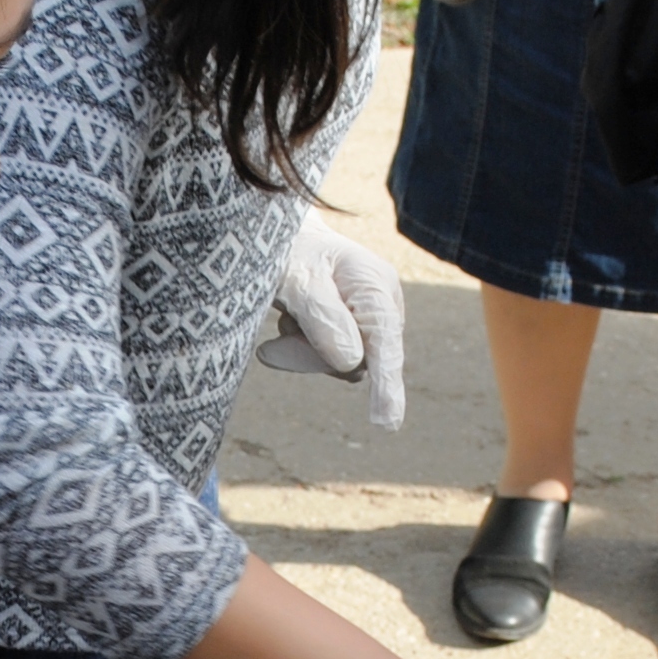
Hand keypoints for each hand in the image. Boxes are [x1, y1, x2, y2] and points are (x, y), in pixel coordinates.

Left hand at [255, 215, 407, 429]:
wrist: (284, 237)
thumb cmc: (289, 253)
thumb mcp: (297, 281)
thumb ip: (324, 319)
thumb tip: (353, 363)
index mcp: (375, 287)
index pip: (384, 344)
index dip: (386, 384)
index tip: (387, 421)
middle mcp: (382, 303)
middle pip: (359, 360)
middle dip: (313, 357)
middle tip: (270, 350)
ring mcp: (371, 318)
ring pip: (343, 363)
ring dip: (305, 351)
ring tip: (284, 320)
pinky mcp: (356, 330)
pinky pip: (333, 358)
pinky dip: (304, 348)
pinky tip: (290, 325)